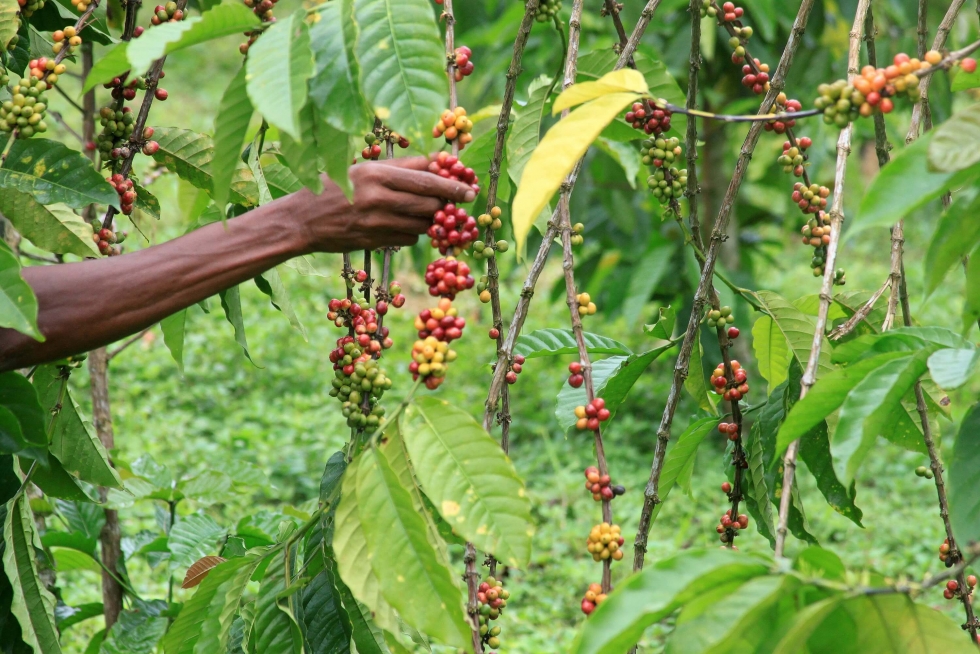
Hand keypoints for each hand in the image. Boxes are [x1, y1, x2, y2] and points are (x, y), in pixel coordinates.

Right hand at [288, 156, 476, 252]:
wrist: (301, 221)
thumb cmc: (332, 187)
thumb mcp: (362, 169)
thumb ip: (399, 167)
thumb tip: (436, 162)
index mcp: (376, 174)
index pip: (426, 179)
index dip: (452, 186)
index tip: (469, 189)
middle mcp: (378, 199)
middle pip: (430, 205)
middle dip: (448, 206)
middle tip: (458, 205)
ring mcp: (377, 224)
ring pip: (422, 225)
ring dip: (432, 221)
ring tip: (432, 214)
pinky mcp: (375, 242)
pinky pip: (408, 239)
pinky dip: (413, 233)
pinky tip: (403, 226)